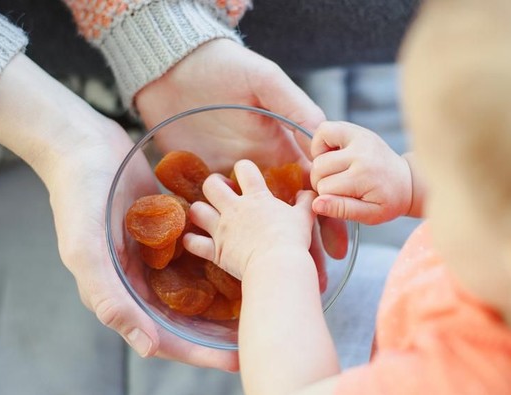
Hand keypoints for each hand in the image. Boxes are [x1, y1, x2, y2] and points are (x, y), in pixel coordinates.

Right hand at [0, 54, 237, 370]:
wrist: (80, 144)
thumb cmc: (79, 196)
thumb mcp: (86, 250)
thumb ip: (111, 299)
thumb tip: (148, 348)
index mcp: (118, 293)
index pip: (163, 337)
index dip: (199, 353)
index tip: (236, 360)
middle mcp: (136, 280)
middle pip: (183, 317)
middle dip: (218, 331)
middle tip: (258, 335)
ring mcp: (151, 255)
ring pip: (192, 286)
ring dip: (222, 298)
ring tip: (260, 301)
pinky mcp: (163, 229)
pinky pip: (194, 251)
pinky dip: (217, 257)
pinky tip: (246, 258)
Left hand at [135, 38, 347, 259]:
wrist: (173, 68)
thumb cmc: (225, 69)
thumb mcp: (266, 83)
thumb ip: (294, 107)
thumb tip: (325, 137)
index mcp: (276, 150)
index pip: (308, 191)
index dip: (325, 218)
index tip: (337, 249)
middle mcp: (253, 169)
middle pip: (279, 216)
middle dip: (296, 247)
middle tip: (309, 278)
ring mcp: (222, 176)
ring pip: (243, 221)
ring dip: (253, 250)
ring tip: (267, 280)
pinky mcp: (192, 179)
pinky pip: (200, 214)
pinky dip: (203, 237)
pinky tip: (212, 262)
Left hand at [184, 160, 316, 278]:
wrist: (278, 265)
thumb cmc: (292, 240)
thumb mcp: (304, 217)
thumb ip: (305, 202)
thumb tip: (307, 193)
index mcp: (256, 198)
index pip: (244, 169)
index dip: (243, 168)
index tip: (245, 176)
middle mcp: (234, 209)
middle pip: (211, 185)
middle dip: (213, 185)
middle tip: (221, 194)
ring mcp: (221, 229)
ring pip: (197, 210)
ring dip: (199, 212)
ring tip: (206, 216)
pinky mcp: (215, 250)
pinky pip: (193, 243)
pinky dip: (191, 241)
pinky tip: (193, 240)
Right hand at [310, 121, 412, 224]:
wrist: (407, 181)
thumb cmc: (388, 200)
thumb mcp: (369, 215)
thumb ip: (342, 210)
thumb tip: (316, 204)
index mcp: (364, 176)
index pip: (324, 188)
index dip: (327, 197)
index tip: (341, 199)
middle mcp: (360, 153)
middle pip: (319, 169)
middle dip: (322, 181)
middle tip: (337, 187)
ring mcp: (358, 138)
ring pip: (318, 152)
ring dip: (321, 164)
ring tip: (335, 172)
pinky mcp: (356, 130)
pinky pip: (324, 130)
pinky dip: (321, 143)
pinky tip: (332, 155)